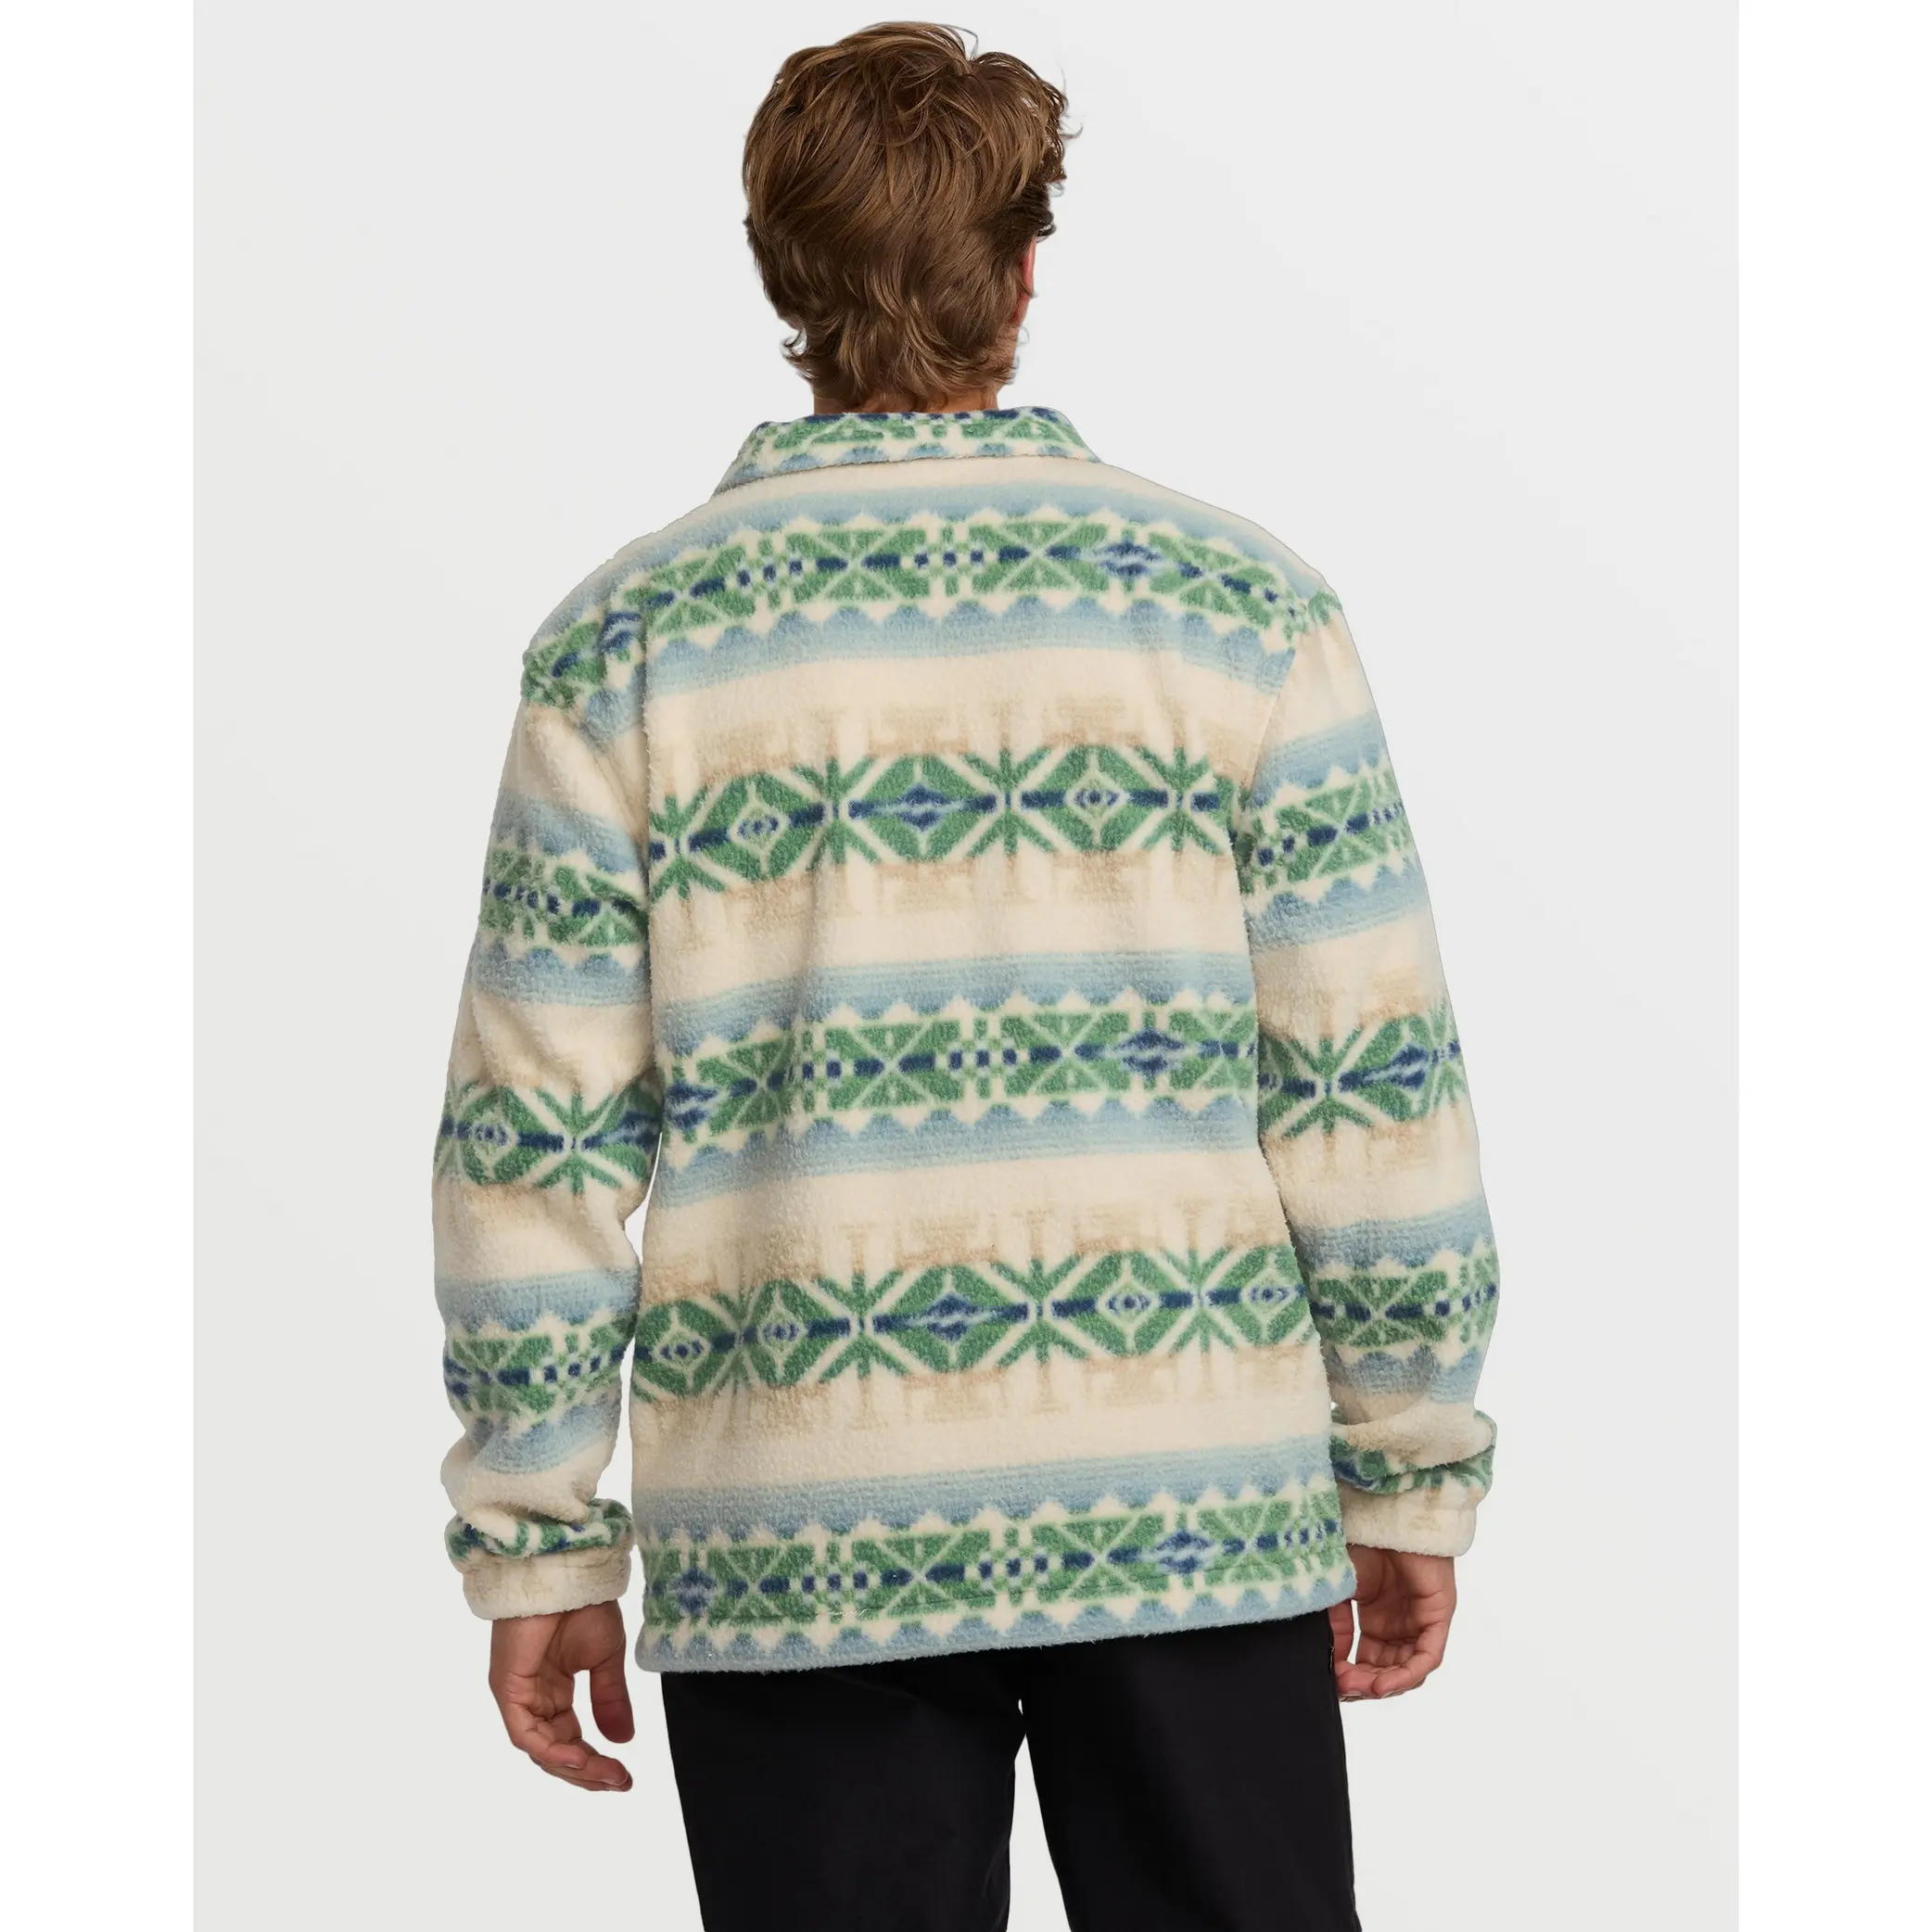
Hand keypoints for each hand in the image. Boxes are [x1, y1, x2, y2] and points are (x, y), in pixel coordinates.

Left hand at [488, 1600, 634, 1790]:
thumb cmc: (583, 1604)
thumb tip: (623, 1741)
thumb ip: (610, 1699)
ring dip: (573, 1767)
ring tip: (606, 1775)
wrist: (566, 1572)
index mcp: (553, 1691)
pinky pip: (525, 1734)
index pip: (570, 1740)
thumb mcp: (605, 1658)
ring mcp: (518, 1696)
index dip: (596, 1763)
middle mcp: (533, 1699)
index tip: (625, 1778)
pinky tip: (579, 1757)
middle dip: (588, 1773)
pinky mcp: (508, 1689)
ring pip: (540, 1750)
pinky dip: (551, 1751)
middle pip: (555, 1752)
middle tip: (620, 1782)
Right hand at [1328, 1545, 1455, 1699]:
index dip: (1350, 1676)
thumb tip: (1332, 1661)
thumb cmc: (1363, 1541)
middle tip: (1343, 1686)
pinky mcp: (1438, 1617)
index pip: (1367, 1661)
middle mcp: (1401, 1625)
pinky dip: (1406, 1674)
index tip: (1331, 1681)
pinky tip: (1384, 1683)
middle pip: (1387, 1671)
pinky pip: (1426, 1657)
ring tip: (1361, 1686)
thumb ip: (1337, 1625)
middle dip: (1364, 1684)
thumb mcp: (1340, 1589)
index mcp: (1377, 1618)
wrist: (1386, 1514)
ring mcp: (1420, 1622)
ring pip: (1407, 1670)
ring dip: (1383, 1684)